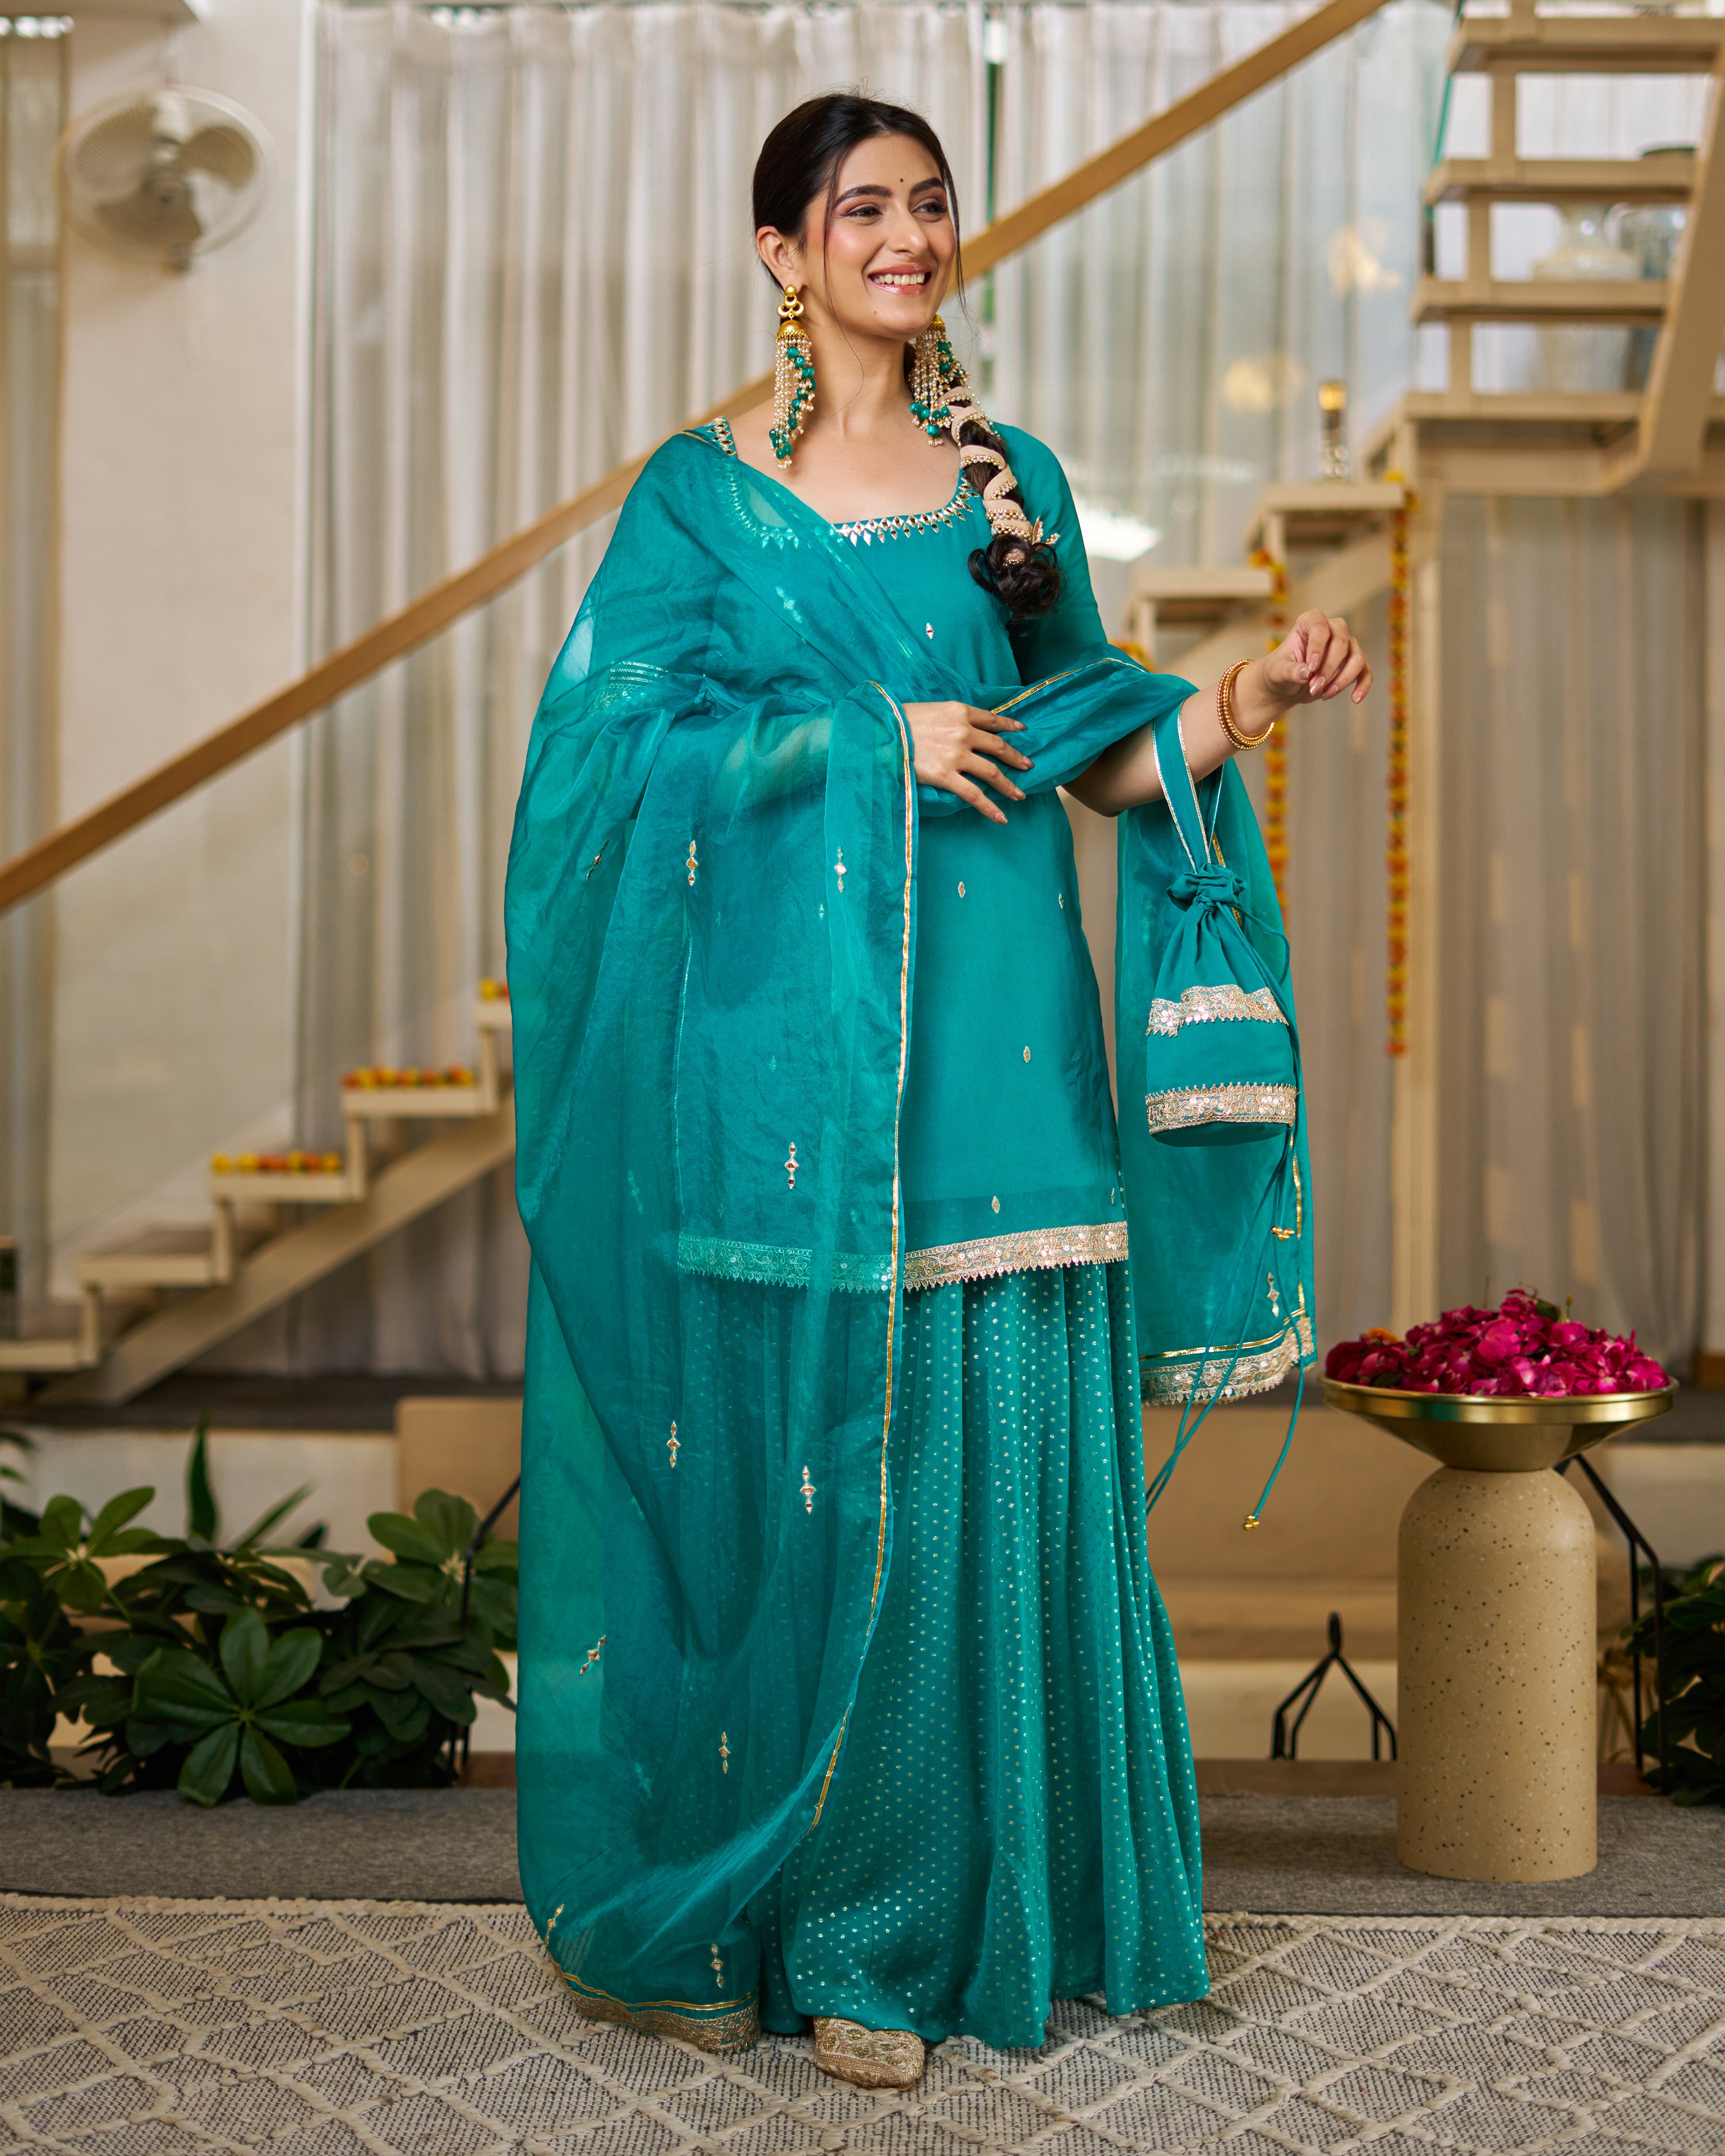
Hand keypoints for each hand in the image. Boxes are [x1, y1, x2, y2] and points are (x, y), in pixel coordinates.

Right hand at [901, 701, 1031, 823]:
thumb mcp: (930, 710)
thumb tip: (959, 728)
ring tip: (1019, 795)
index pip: (991, 719)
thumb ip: (949, 718)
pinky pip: (974, 794)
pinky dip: (990, 807)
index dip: (1009, 726)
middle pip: (997, 746)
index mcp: (959, 711)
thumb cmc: (899, 720)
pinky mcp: (946, 776)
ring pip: (991, 772)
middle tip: (1027, 766)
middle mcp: (963, 732)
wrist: (880, 732)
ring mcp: (957, 755)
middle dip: (1015, 758)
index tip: (1021, 731)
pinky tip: (1001, 817)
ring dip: (1008, 784)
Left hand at [1260, 610, 1371, 706]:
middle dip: (1328, 669)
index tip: (1310, 668)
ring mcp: (1346, 644)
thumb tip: (1306, 673)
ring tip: (1323, 695)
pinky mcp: (1353, 663)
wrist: (1286, 685)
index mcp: (1310, 621)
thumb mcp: (1277, 672)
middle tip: (1312, 687)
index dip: (1317, 648)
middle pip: (1341, 644)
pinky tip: (1355, 699)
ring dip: (1342, 680)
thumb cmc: (1279, 672)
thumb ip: (1290, 670)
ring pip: (1357, 658)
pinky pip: (1366, 672)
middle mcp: (1332, 628)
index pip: (1320, 628)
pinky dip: (1362, 686)